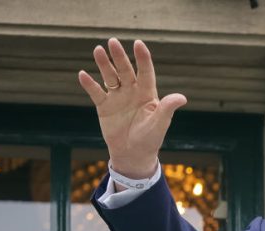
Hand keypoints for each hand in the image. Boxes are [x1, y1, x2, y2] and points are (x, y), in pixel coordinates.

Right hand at [78, 38, 186, 179]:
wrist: (133, 155)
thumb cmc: (150, 139)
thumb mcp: (160, 124)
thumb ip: (167, 108)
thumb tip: (182, 98)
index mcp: (147, 94)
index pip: (146, 72)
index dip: (142, 58)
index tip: (138, 44)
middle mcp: (132, 91)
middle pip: (125, 70)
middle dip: (119, 56)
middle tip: (113, 42)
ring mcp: (117, 97)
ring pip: (110, 76)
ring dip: (103, 64)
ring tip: (97, 50)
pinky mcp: (104, 106)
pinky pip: (96, 92)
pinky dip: (89, 84)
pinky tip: (82, 74)